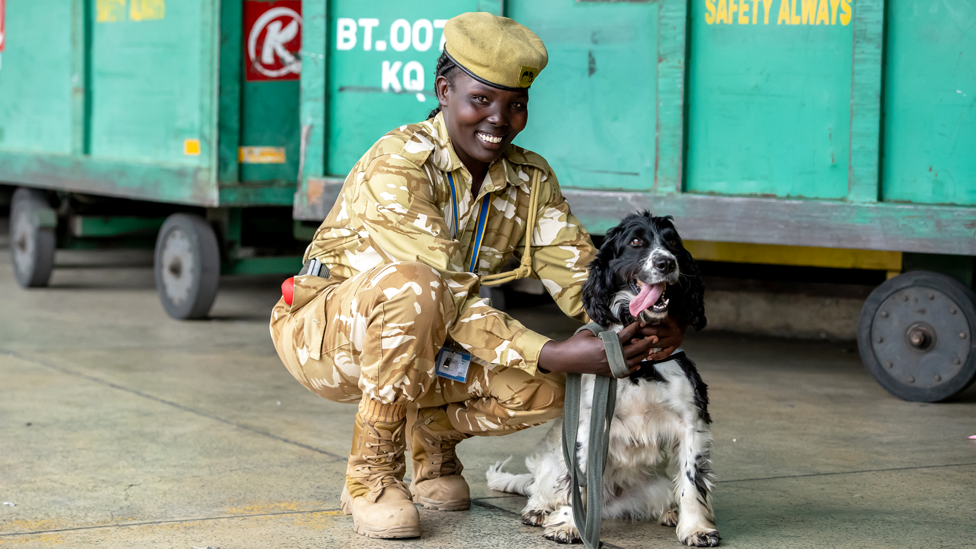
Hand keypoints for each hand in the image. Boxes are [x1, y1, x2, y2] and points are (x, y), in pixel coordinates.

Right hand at [538, 322, 659, 376]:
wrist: (565, 359)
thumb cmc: (575, 343)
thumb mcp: (589, 332)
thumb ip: (602, 331)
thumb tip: (612, 328)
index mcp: (605, 345)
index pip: (625, 336)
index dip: (634, 329)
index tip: (641, 323)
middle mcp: (609, 357)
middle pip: (632, 350)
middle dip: (645, 343)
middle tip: (655, 338)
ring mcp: (608, 366)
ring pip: (631, 362)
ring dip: (641, 356)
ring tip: (650, 350)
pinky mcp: (606, 373)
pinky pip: (623, 372)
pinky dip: (632, 368)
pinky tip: (639, 364)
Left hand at [639, 315, 686, 360]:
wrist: (683, 323)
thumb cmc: (670, 318)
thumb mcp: (663, 314)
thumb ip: (652, 315)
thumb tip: (637, 317)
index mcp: (670, 320)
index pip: (657, 320)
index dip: (646, 321)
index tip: (637, 323)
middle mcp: (673, 330)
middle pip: (656, 332)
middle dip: (643, 333)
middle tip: (632, 335)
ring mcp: (674, 340)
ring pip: (658, 343)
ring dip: (646, 344)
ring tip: (635, 344)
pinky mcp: (674, 348)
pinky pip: (665, 354)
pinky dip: (656, 356)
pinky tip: (648, 357)